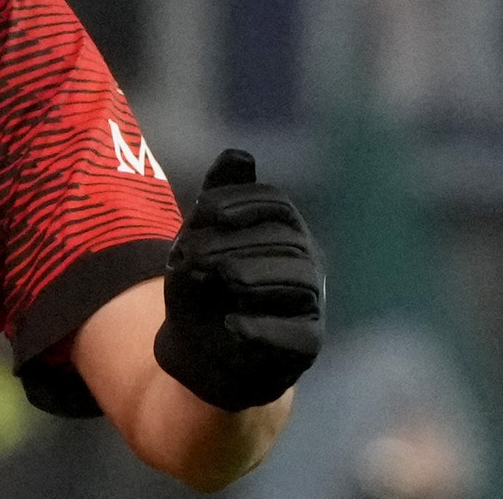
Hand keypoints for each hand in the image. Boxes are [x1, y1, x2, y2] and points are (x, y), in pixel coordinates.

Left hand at [153, 149, 322, 411]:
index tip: (205, 211)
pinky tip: (232, 324)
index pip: (276, 204)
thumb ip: (218, 196)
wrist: (201, 349)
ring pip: (299, 281)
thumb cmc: (204, 284)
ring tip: (219, 279)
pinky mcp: (305, 346)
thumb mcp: (200, 238)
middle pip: (286, 241)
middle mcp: (305, 264)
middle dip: (235, 244)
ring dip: (254, 276)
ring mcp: (310, 306)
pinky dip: (263, 329)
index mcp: (283, 231)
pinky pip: (298, 337)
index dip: (243, 202)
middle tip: (192, 254)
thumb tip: (240, 154)